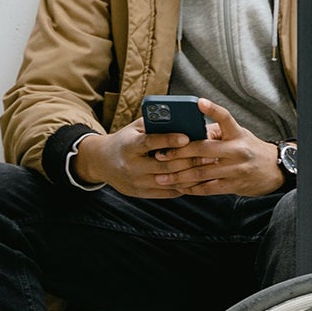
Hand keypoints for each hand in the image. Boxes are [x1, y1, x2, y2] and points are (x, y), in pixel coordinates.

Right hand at [71, 118, 202, 198]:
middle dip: (188, 160)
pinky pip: (167, 192)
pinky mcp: (141, 194)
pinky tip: (198, 179)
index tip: (187, 137)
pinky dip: (183, 186)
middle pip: (164, 165)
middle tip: (209, 153)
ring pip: (168, 181)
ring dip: (190, 175)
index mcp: (129, 146)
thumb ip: (154, 123)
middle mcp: (132, 166)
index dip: (169, 140)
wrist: (102, 162)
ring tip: (208, 167)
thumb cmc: (125, 140)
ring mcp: (137, 183)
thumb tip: (181, 117)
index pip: (150, 143)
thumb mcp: (134, 128)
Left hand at [141, 99, 284, 197]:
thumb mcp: (238, 135)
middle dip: (178, 153)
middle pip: (202, 149)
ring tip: (162, 176)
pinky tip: (179, 187)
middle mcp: (237, 150)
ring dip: (179, 175)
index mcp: (237, 133)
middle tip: (160, 155)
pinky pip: (207, 188)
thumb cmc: (249, 148)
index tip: (199, 102)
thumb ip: (216, 133)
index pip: (225, 117)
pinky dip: (191, 188)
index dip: (212, 109)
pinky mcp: (233, 185)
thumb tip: (188, 131)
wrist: (274, 169)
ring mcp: (235, 169)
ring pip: (201, 172)